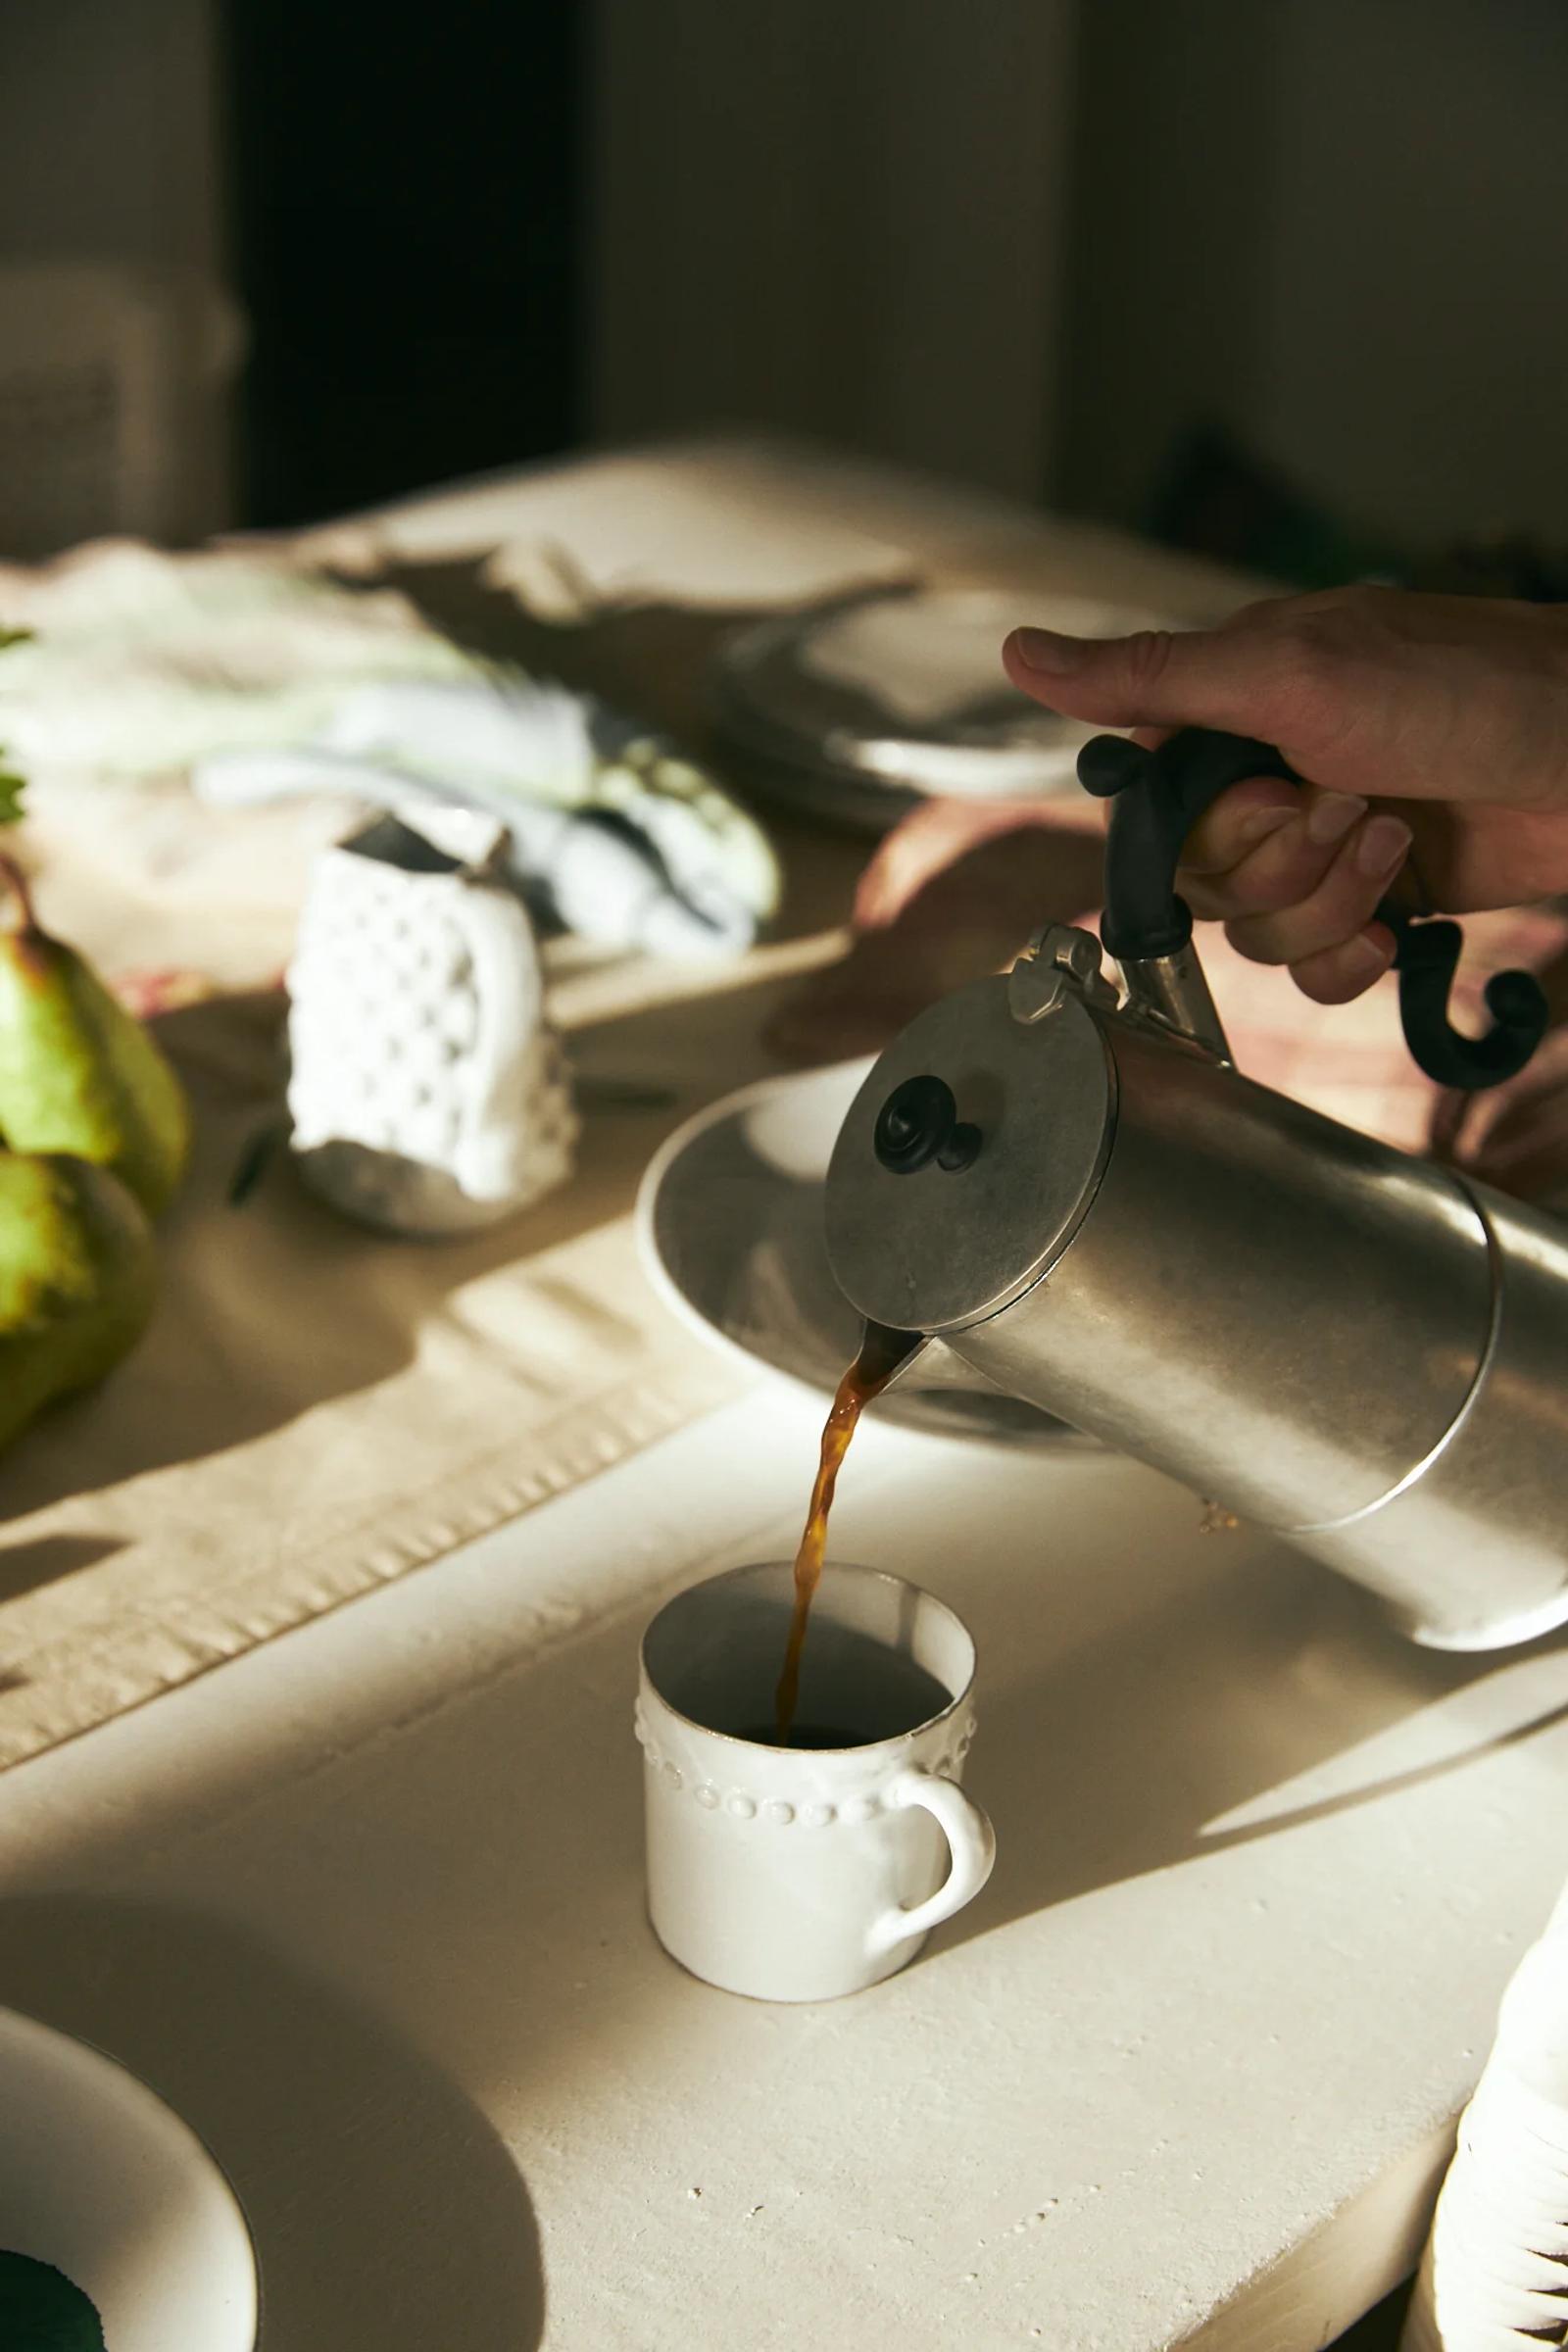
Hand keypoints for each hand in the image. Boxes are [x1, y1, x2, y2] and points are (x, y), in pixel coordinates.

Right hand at [1002, 586, 1567, 1002]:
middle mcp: (1269, 779)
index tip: (1262, 793)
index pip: (1145, 804)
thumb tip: (1022, 653)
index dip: (1193, 826)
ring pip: (1253, 931)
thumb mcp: (1290, 673)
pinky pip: (1313, 972)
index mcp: (1234, 712)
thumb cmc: (1466, 692)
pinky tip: (1399, 919)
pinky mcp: (1377, 903)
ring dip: (1328, 901)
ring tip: (1398, 842)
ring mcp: (1325, 846)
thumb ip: (1151, 678)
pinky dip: (1352, 956)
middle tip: (1350, 804)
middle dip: (1276, 861)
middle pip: (1197, 879)